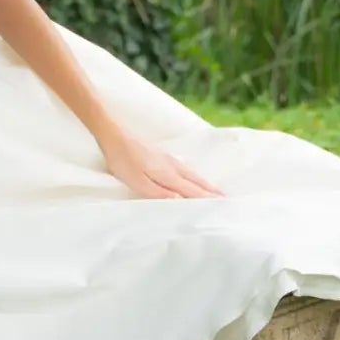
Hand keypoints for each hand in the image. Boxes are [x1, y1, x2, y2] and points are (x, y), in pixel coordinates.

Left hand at [101, 133, 222, 200]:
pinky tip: (191, 174)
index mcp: (168, 175)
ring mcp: (167, 158)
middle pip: (196, 180)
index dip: (206, 198)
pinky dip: (194, 174)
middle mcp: (172, 166)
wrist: (113, 134)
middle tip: (225, 198)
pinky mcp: (160, 154)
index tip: (222, 205)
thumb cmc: (122, 160)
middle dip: (210, 190)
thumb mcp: (137, 182)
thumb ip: (159, 193)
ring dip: (204, 182)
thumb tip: (181, 201)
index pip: (192, 190)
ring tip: (214, 189)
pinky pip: (184, 168)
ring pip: (191, 173)